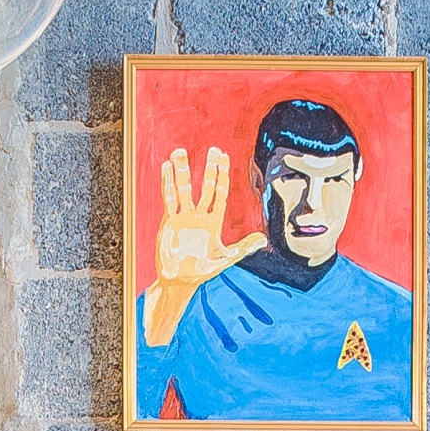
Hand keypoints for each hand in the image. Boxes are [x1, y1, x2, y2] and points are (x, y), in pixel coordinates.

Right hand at [144, 147, 251, 344]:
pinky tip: (166, 168)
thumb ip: (243, 248)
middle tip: (213, 150)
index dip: (222, 175)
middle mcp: (199, 215)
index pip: (219, 193)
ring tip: (179, 152)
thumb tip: (263, 240)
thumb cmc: (203, 270)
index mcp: (213, 221)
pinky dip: (168, 183)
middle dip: (209, 168)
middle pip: (205, 186)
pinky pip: (169, 199)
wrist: (180, 280)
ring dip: (182, 171)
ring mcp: (184, 217)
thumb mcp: (226, 258)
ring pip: (184, 189)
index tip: (224, 157)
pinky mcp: (169, 221)